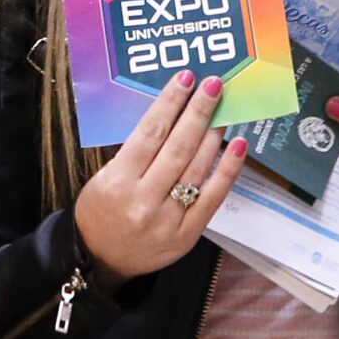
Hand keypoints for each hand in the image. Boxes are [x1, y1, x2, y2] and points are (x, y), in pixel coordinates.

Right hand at [71, 70, 248, 289]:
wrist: (101, 260)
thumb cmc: (100, 210)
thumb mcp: (104, 177)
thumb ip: (134, 152)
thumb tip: (171, 115)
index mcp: (118, 180)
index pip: (150, 132)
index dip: (170, 102)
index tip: (185, 79)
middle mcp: (144, 199)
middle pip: (177, 146)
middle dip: (198, 112)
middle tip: (213, 85)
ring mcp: (168, 220)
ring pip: (196, 168)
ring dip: (214, 135)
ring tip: (224, 109)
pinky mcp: (187, 235)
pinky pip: (213, 197)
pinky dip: (228, 170)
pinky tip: (238, 146)